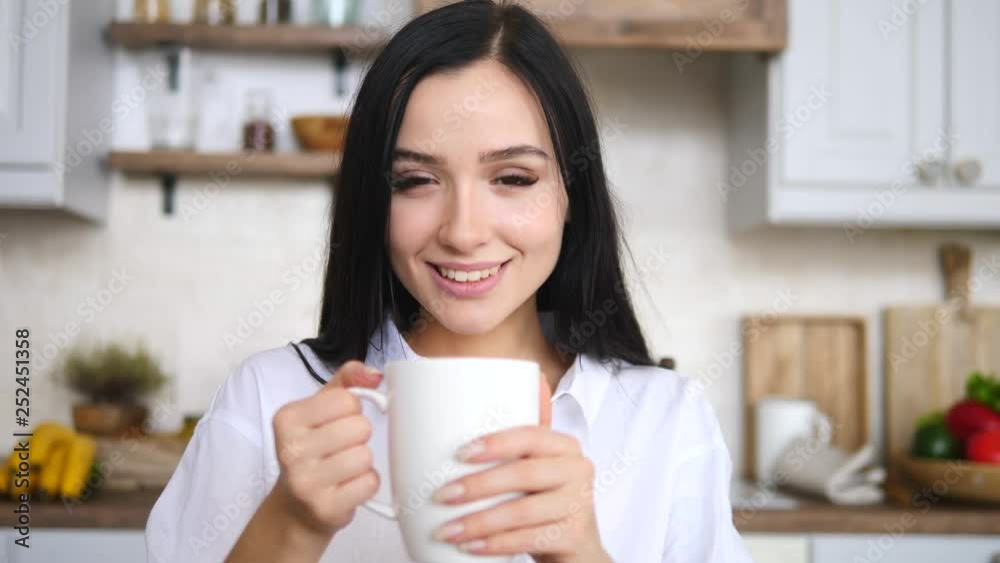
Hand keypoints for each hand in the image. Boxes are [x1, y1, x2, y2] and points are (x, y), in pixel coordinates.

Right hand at [269, 360, 382, 535]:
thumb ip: (348, 379)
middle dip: (358, 437)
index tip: (337, 422)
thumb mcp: (321, 408)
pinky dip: (366, 483)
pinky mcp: (325, 507)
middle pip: (359, 427)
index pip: (347, 399)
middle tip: (341, 448)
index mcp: (287, 418)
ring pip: (365, 456)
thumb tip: (375, 373)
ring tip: (344, 467)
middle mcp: (291, 449)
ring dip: (363, 462)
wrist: (296, 506)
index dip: (352, 410)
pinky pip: (369, 483)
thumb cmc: (314, 448)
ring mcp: (305, 481)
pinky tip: (348, 485)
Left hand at [429, 377, 610, 562]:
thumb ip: (517, 441)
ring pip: (522, 511)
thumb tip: (487, 402)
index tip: (460, 454)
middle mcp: (578, 470)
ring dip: (479, 522)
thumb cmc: (546, 501)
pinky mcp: (574, 536)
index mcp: (565, 446)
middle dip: (477, 485)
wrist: (577, 547)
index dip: (495, 443)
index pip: (530, 435)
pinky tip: (472, 546)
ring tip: (448, 530)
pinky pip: (528, 539)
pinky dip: (495, 544)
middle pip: (524, 473)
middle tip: (443, 495)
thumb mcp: (535, 468)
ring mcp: (579, 504)